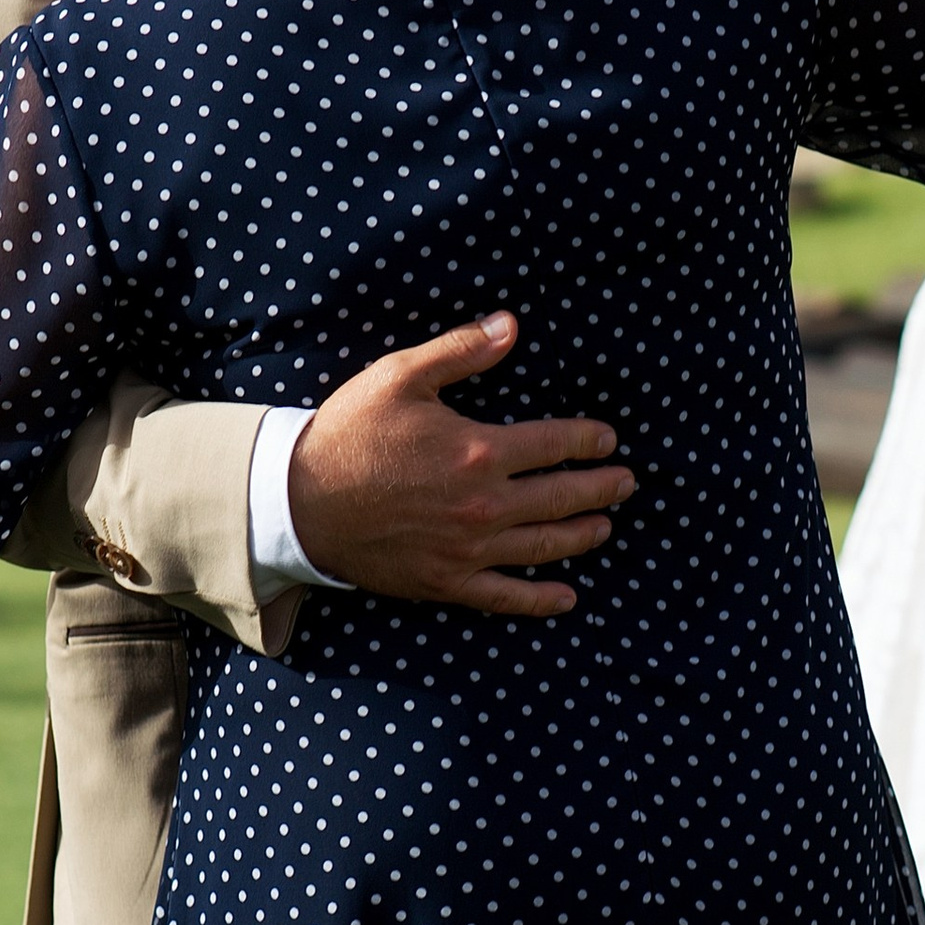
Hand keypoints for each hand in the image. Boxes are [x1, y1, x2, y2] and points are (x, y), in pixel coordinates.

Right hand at [288, 312, 634, 612]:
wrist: (298, 501)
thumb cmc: (349, 434)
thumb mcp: (400, 376)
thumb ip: (461, 350)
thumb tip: (512, 325)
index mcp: (479, 451)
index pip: (555, 444)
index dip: (588, 440)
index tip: (607, 439)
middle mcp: (484, 506)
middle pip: (561, 497)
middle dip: (601, 488)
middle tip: (625, 483)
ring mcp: (469, 550)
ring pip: (544, 546)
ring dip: (582, 535)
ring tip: (605, 527)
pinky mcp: (447, 582)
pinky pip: (506, 596)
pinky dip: (541, 599)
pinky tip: (567, 596)